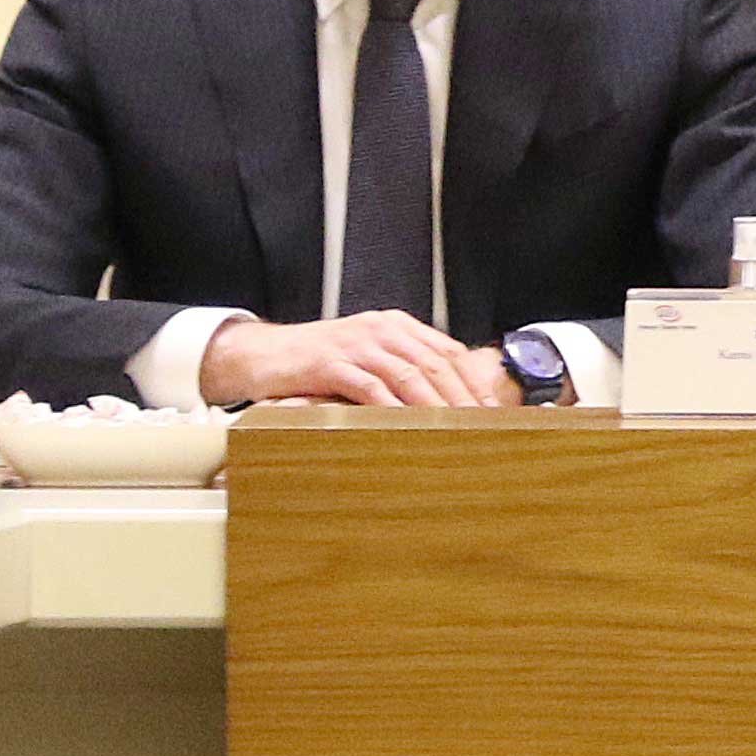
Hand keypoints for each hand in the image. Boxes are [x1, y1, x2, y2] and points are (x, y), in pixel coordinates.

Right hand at [197, 311, 504, 407]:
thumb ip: (399, 367)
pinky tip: (407, 427)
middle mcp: (381, 329)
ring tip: (455, 430)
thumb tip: (441, 399)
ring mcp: (356, 345)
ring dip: (434, 405)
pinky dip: (391, 408)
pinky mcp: (331, 364)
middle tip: (482, 426)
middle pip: (434, 364)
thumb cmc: (318, 361)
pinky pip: (369, 388)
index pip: (446, 351)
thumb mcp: (365, 355)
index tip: (491, 409)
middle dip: (462, 396)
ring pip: (407, 375)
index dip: (471, 381)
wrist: (263, 354)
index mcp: (395, 325)